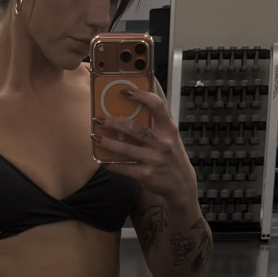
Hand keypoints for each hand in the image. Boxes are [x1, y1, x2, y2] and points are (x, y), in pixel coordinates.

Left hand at [92, 87, 195, 201]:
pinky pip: (123, 168)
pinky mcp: (146, 175)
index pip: (157, 106)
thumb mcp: (170, 138)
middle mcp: (162, 143)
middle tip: (100, 119)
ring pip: (124, 149)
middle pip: (134, 128)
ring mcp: (154, 160)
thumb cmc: (171, 156)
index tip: (125, 92)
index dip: (141, 96)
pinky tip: (103, 160)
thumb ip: (155, 126)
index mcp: (169, 130)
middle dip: (113, 122)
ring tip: (96, 137)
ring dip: (107, 142)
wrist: (181, 184)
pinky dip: (110, 164)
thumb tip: (129, 112)